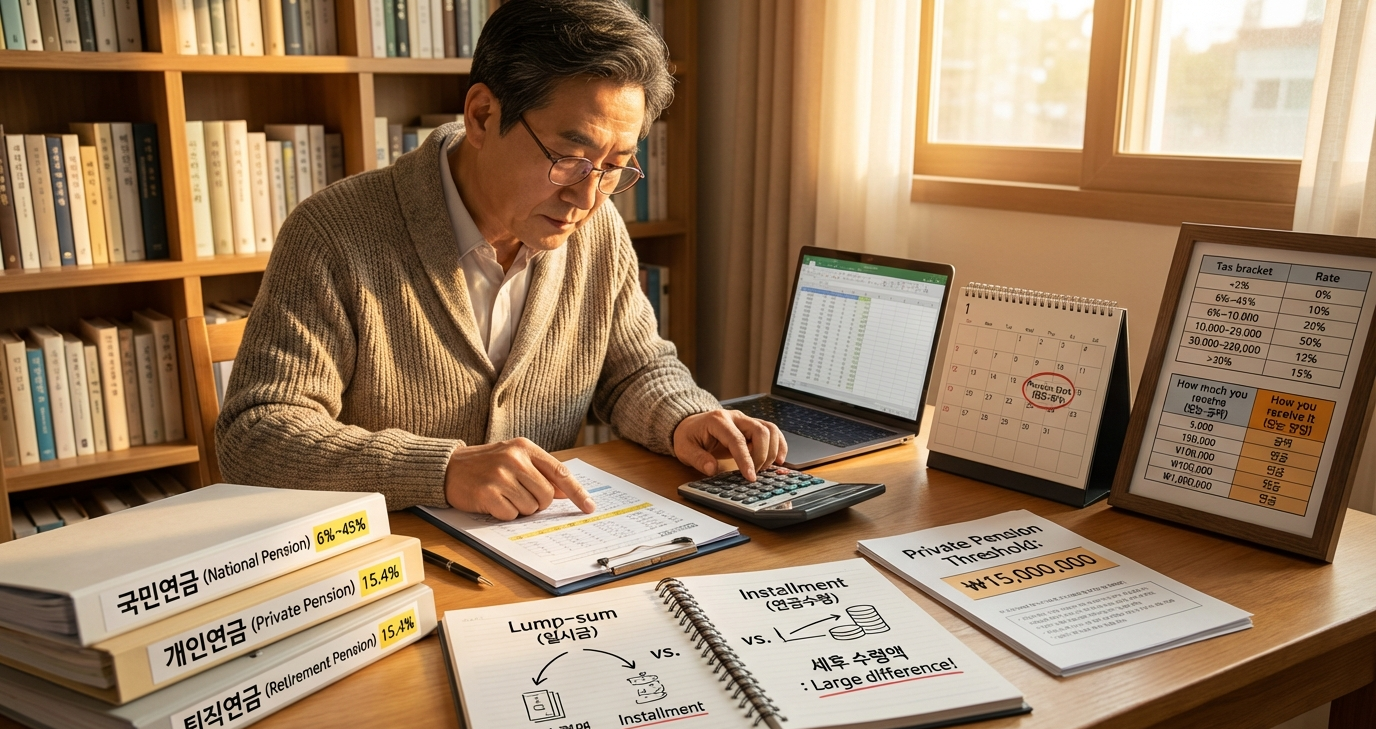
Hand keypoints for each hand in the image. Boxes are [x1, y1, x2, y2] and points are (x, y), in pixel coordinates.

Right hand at [443, 437, 595, 519]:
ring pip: (530, 508)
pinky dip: (504, 513)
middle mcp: (514, 458)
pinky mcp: (487, 493)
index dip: (577, 493)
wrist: (448, 468)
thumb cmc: (486, 464)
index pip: (560, 473)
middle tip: (519, 494)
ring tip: (503, 494)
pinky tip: (492, 501)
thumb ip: (541, 472)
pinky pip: (511, 515)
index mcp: (525, 447)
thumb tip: (567, 492)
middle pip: (547, 496)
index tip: (589, 507)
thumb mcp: (514, 458)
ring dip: (519, 508)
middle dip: (538, 502)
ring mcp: (500, 476)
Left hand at [672, 410, 787, 480]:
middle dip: (762, 456)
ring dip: (772, 450)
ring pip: (770, 429)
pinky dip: (779, 444)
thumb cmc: (689, 435)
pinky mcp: (752, 426)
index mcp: (718, 420)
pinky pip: (772, 432)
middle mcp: (736, 417)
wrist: (691, 424)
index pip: (737, 440)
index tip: (750, 476)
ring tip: (765, 468)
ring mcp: (746, 420)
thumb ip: (697, 458)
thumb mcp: (684, 448)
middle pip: (760, 431)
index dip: (746, 459)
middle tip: (755, 474)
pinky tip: (780, 459)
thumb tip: (712, 469)